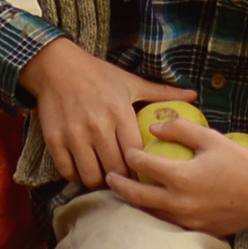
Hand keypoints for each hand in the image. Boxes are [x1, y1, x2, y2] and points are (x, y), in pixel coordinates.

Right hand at [21, 39, 193, 190]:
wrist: (56, 66)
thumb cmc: (98, 75)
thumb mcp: (131, 82)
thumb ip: (162, 93)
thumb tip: (193, 95)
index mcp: (120, 113)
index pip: (136, 155)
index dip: (142, 170)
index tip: (145, 174)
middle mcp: (97, 126)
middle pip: (115, 170)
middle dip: (123, 180)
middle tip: (126, 182)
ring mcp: (74, 134)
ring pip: (91, 175)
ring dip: (99, 181)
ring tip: (105, 177)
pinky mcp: (54, 139)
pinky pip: (67, 171)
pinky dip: (76, 176)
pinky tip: (83, 169)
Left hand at [106, 111, 247, 237]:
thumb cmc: (240, 163)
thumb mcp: (212, 137)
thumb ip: (181, 128)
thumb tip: (154, 128)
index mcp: (182, 177)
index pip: (144, 165)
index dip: (131, 155)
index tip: (127, 150)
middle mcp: (180, 203)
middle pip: (137, 196)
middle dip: (118, 185)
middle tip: (108, 177)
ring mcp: (187, 220)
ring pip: (149, 213)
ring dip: (134, 202)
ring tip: (124, 192)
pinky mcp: (196, 231)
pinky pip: (167, 223)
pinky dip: (154, 214)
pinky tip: (150, 205)